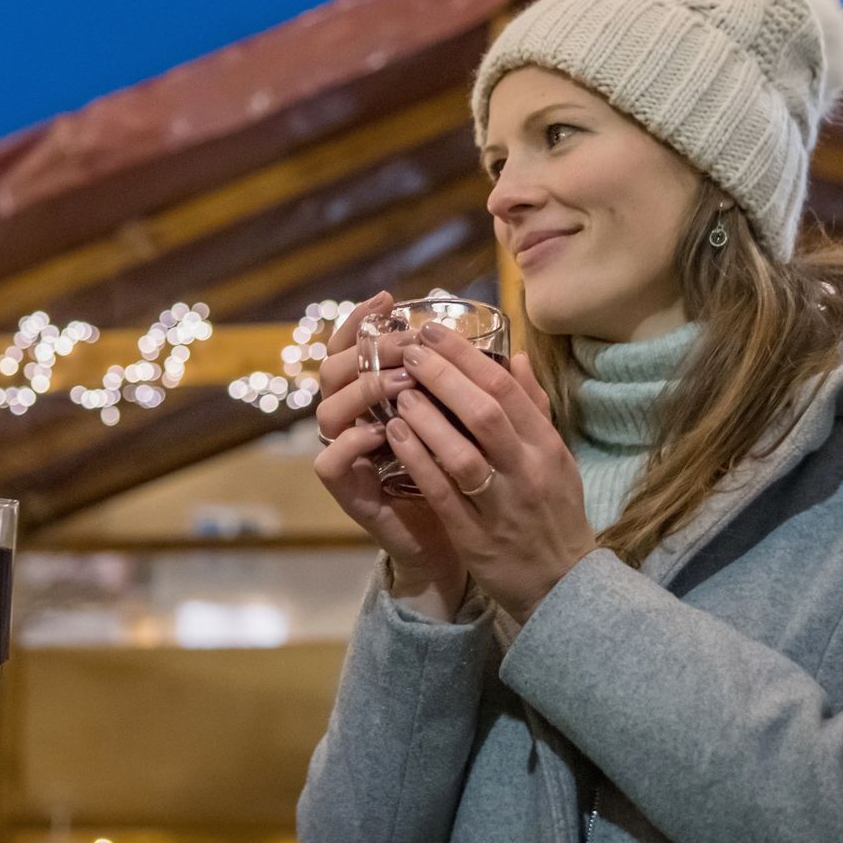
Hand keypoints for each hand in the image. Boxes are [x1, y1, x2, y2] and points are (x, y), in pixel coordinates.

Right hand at [313, 292, 466, 615]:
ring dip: (365, 390)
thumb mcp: (482, 431)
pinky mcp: (349, 493)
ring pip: (327, 410)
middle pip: (333, 369)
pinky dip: (351, 442)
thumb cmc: (468, 480)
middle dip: (369, 350)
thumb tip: (515, 353)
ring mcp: (349, 456)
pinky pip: (329, 462)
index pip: (355, 347)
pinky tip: (383, 431)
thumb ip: (492, 396)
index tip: (389, 298)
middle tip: (408, 345)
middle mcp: (357, 421)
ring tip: (404, 384)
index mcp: (381, 398)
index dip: (363, 320)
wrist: (462, 544)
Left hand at [385, 324, 596, 622]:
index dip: (467, 357)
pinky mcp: (476, 538)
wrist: (562, 586)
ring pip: (462, 454)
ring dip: (426, 419)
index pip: (507, 390)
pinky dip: (418, 462)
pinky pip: (443, 494)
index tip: (433, 331)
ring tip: (396, 391)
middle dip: (444, 377)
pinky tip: (394, 436)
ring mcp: (502, 507)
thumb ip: (533, 408)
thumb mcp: (556, 458)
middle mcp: (527, 472)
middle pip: (485, 414)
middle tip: (409, 351)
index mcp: (547, 448)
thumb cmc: (553, 512)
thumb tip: (516, 356)